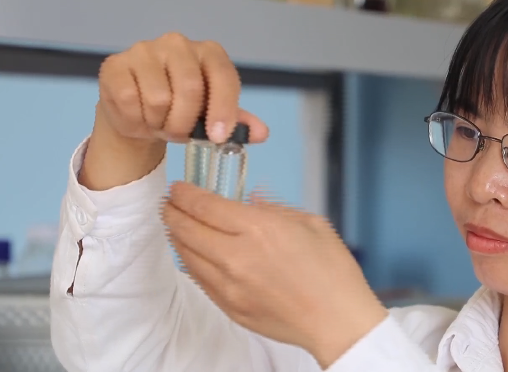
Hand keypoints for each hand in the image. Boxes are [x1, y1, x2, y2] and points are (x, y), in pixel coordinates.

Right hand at [80, 33, 268, 189]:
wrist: (137, 113)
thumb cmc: (180, 111)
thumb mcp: (212, 118)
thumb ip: (237, 123)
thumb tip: (262, 133)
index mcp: (209, 53)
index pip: (223, 77)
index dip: (223, 110)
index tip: (217, 137)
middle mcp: (178, 43)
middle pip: (190, 89)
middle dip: (185, 123)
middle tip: (179, 134)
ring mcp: (144, 50)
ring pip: (159, 99)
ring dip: (160, 124)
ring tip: (158, 123)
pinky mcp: (115, 65)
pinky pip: (131, 101)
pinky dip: (136, 120)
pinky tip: (138, 116)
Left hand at [163, 182, 388, 368]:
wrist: (338, 321)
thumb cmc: (332, 272)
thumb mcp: (310, 223)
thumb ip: (274, 209)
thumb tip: (250, 202)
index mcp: (259, 229)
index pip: (204, 205)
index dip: (185, 194)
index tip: (179, 188)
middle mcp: (237, 256)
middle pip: (186, 228)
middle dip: (172, 211)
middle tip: (169, 203)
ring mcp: (230, 285)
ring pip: (187, 255)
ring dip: (177, 236)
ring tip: (177, 225)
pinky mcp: (229, 307)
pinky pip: (199, 280)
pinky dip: (191, 261)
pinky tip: (194, 253)